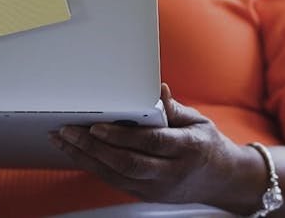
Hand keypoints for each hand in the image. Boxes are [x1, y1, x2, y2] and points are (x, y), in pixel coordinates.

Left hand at [49, 83, 244, 205]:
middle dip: (93, 147)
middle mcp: (171, 172)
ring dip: (85, 158)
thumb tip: (157, 89)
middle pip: (127, 163)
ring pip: (116, 176)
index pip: (151, 143)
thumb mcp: (198, 120)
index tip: (97, 125)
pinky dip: (92, 166)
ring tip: (62, 140)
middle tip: (68, 131)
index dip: (122, 136)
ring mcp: (157, 188)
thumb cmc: (207, 144)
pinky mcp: (146, 194)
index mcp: (187, 149)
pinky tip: (75, 153)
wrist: (222, 180)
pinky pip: (114, 181)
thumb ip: (173, 108)